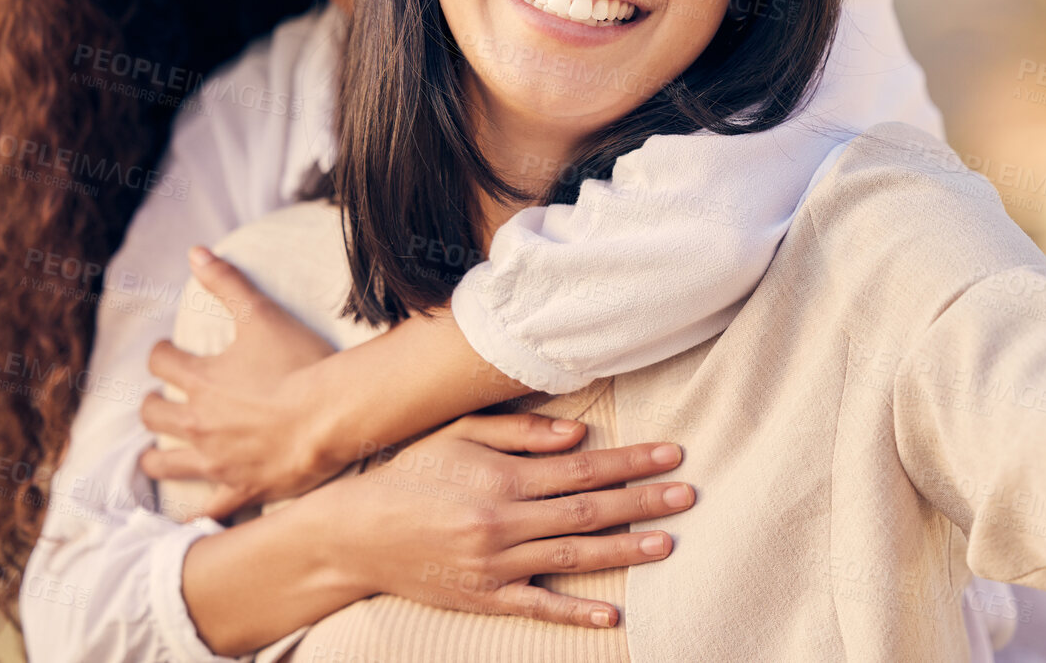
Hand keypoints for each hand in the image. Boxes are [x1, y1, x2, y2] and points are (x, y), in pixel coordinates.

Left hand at [140, 247, 337, 516]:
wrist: (330, 416)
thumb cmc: (299, 363)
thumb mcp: (262, 315)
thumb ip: (227, 283)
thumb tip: (195, 251)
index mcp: (199, 379)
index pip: (160, 363)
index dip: (162, 354)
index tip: (168, 353)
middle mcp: (197, 422)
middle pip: (154, 415)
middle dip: (153, 406)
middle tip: (160, 402)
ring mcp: (214, 461)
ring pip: (164, 464)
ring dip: (154, 458)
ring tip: (153, 457)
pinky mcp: (237, 489)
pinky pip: (205, 512)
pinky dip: (191, 518)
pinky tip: (184, 523)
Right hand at [321, 411, 694, 627]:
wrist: (357, 533)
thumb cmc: (412, 472)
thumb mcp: (458, 434)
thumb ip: (520, 433)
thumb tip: (579, 435)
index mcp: (501, 475)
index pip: (582, 467)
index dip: (630, 461)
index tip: (671, 453)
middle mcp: (503, 519)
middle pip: (588, 509)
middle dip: (643, 501)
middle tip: (688, 494)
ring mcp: (495, 563)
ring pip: (573, 555)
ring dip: (625, 550)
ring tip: (668, 543)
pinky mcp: (485, 597)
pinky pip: (538, 605)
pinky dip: (576, 610)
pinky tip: (613, 613)